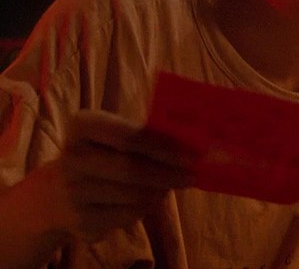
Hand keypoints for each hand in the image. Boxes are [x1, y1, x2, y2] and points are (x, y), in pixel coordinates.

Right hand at [0, 109, 194, 264]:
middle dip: (169, 173)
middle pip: (133, 169)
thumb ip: (148, 135)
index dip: (164, 146)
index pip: (130, 136)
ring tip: (173, 183)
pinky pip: (129, 215)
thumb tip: (194, 142)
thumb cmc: (103, 154)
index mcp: (82, 125)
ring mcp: (73, 192)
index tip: (193, 153)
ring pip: (135, 195)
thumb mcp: (116, 135)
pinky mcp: (82, 220)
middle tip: (193, 174)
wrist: (57, 195)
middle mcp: (72, 157)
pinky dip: (148, 207)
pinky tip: (151, 198)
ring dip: (162, 190)